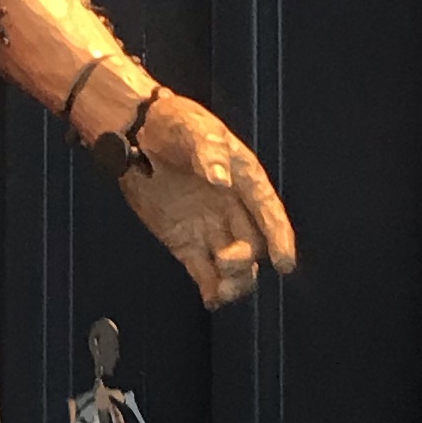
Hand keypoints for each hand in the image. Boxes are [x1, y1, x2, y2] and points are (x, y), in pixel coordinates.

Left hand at [114, 92, 296, 306]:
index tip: (284, 261)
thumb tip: (221, 178)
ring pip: (233, 264)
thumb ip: (209, 153)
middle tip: (227, 261)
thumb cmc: (173, 124)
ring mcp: (209, 227)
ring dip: (233, 281)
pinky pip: (203, 271)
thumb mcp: (193, 129)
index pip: (268, 212)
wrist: (136, 133)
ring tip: (221, 290)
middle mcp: (232, 207)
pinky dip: (210, 288)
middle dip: (246, 261)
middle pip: (252, 244)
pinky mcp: (186, 242)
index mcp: (243, 178)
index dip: (280, 237)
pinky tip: (211, 298)